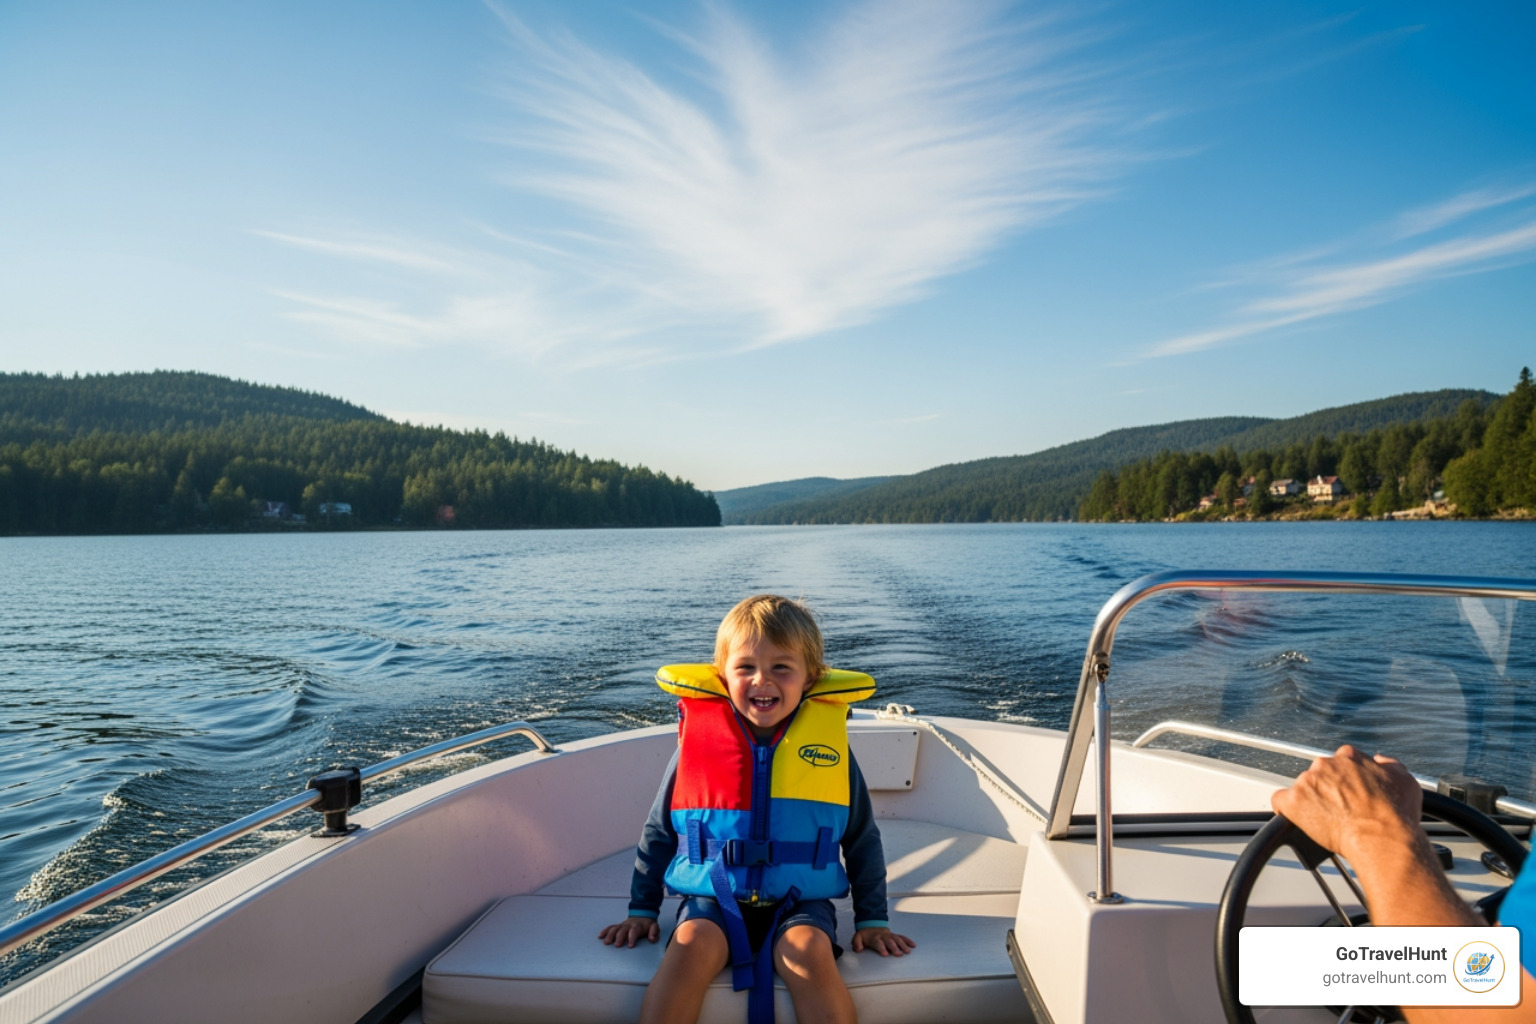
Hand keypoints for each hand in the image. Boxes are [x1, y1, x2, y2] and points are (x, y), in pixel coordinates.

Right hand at [599, 915, 659, 947]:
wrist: (642, 914)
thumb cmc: (648, 925)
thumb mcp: (655, 927)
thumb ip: (654, 932)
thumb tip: (651, 939)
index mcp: (638, 926)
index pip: (634, 931)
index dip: (632, 938)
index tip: (630, 946)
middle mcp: (629, 925)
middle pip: (623, 930)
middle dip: (619, 937)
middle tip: (617, 945)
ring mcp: (622, 925)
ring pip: (615, 928)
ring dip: (610, 935)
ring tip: (606, 942)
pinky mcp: (618, 926)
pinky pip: (611, 927)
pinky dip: (605, 931)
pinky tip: (600, 936)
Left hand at [851, 926, 914, 956]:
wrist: (871, 925)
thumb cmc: (865, 935)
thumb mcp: (857, 938)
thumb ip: (856, 943)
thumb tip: (858, 950)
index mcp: (874, 938)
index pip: (878, 943)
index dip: (881, 948)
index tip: (885, 954)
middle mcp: (883, 936)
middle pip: (889, 941)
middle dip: (894, 947)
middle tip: (899, 954)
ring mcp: (890, 935)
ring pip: (897, 939)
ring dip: (903, 945)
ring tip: (907, 951)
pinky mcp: (894, 935)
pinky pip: (902, 937)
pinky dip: (908, 940)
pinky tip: (913, 945)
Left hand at [1271, 744, 1422, 863]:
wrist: (1382, 838)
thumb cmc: (1396, 813)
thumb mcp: (1404, 779)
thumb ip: (1388, 764)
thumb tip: (1380, 760)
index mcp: (1349, 756)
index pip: (1340, 762)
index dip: (1346, 780)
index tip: (1350, 793)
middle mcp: (1325, 764)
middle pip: (1320, 774)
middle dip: (1328, 789)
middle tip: (1341, 809)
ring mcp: (1307, 782)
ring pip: (1303, 788)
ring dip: (1311, 800)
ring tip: (1328, 819)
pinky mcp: (1294, 801)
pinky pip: (1280, 801)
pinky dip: (1287, 809)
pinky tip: (1297, 819)